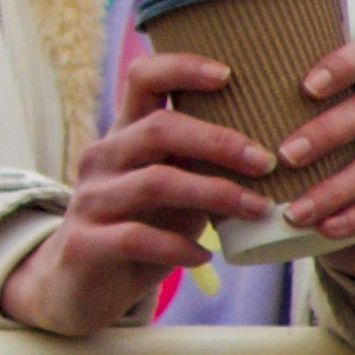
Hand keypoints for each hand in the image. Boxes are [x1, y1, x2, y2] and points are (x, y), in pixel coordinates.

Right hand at [0, 47, 272, 336]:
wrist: (77, 286)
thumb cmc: (139, 227)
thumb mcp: (171, 189)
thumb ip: (203, 165)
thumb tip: (277, 152)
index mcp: (123, 134)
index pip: (143, 78)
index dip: (183, 68)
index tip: (229, 76)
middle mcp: (102, 157)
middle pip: (158, 129)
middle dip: (219, 141)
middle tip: (266, 161)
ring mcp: (90, 199)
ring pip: (154, 183)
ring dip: (214, 194)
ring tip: (256, 209)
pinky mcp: (85, 243)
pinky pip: (137, 238)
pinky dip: (178, 246)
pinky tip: (204, 254)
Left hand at [273, 38, 354, 315]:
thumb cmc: (346, 204)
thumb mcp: (317, 171)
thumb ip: (284, 149)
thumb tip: (204, 139)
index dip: (340, 63)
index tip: (304, 86)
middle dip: (322, 132)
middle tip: (282, 155)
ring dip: (332, 189)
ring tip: (293, 211)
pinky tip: (328, 229)